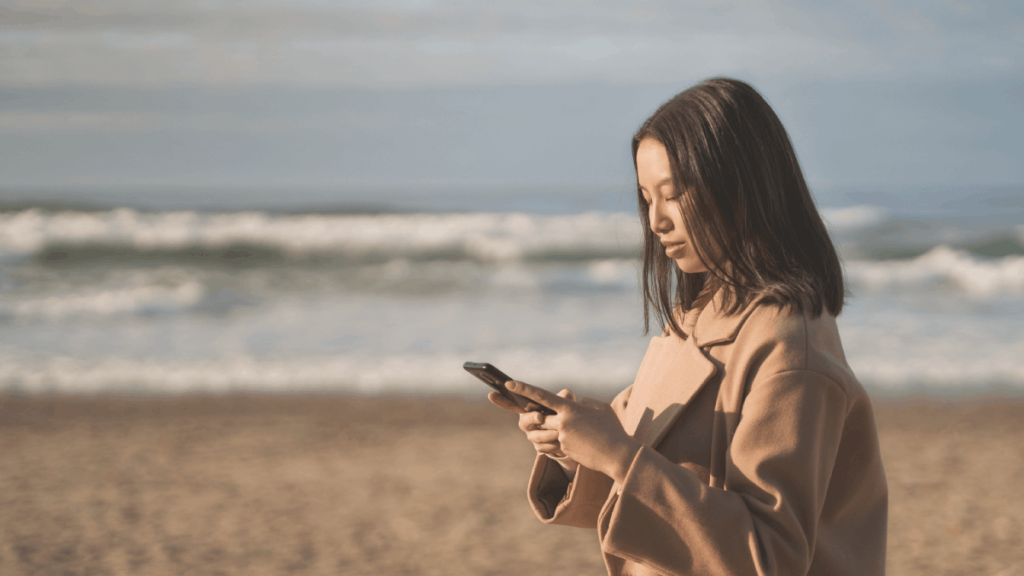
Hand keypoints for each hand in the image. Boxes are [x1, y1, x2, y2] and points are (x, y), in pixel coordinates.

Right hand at [488, 384, 578, 464]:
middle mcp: (526, 421)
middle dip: (532, 418)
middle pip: (525, 420)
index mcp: (529, 408)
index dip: (500, 400)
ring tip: (559, 432)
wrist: (571, 434)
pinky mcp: (539, 447)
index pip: (511, 403)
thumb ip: (564, 396)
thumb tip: (566, 394)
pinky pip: (543, 447)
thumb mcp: (565, 402)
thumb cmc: (563, 413)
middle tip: (540, 417)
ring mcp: (531, 435)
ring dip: (548, 434)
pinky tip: (562, 443)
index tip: (491, 394)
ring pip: (535, 435)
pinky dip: (553, 445)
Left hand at [505, 381, 641, 483]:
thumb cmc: (612, 428)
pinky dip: (563, 443)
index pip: (541, 396)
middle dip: (537, 418)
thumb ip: (584, 403)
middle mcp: (563, 422)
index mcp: (570, 408)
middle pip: (539, 418)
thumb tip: (575, 404)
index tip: (509, 383)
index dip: (523, 389)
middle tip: (548, 417)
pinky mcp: (565, 451)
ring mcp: (563, 438)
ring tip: (568, 434)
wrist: (618, 454)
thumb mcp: (599, 408)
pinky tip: (580, 445)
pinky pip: (556, 445)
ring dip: (547, 433)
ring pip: (544, 433)